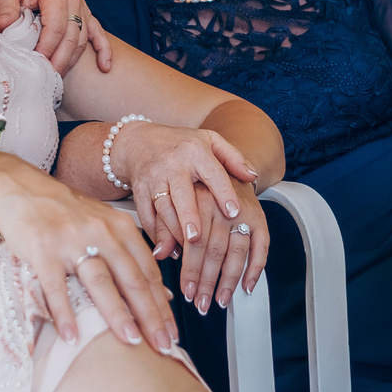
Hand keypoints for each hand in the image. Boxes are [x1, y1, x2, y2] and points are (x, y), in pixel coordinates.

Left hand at [0, 0, 112, 75]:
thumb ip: (7, 8)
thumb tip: (5, 27)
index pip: (56, 27)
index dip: (47, 48)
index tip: (36, 63)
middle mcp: (74, 0)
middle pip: (71, 37)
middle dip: (60, 60)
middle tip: (47, 78)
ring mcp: (81, 7)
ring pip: (82, 39)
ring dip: (72, 60)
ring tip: (59, 77)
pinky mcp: (84, 13)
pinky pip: (98, 32)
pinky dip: (104, 50)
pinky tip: (104, 67)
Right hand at [0, 158, 178, 349]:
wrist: (22, 192)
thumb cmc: (67, 216)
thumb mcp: (105, 228)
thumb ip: (132, 257)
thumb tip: (163, 295)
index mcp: (120, 228)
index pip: (148, 271)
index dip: (162, 305)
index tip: (172, 333)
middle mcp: (100, 232)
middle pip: (132, 279)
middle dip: (150, 316)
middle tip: (164, 346)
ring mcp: (71, 241)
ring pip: (100, 282)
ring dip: (118, 315)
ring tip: (132, 342)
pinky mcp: (42, 250)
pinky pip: (55, 286)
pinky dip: (64, 313)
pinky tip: (72, 337)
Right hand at [112, 120, 268, 311]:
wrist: (139, 141)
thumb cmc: (180, 144)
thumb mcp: (210, 141)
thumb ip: (233, 158)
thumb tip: (253, 176)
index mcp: (195, 152)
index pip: (212, 173)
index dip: (223, 193)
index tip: (234, 212)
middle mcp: (173, 165)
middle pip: (181, 194)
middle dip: (188, 216)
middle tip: (196, 238)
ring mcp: (153, 178)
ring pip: (162, 208)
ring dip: (171, 231)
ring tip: (184, 250)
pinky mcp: (138, 192)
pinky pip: (146, 215)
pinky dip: (155, 234)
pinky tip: (166, 248)